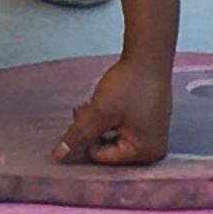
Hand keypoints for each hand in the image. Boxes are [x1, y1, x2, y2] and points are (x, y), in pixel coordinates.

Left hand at [54, 53, 173, 167]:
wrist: (149, 56)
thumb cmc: (128, 86)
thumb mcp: (100, 112)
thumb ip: (79, 135)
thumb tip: (58, 156)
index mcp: (144, 153)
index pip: (102, 157)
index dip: (89, 136)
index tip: (87, 112)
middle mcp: (152, 150)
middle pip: (109, 149)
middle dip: (96, 130)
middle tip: (91, 107)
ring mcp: (154, 136)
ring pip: (114, 137)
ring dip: (102, 123)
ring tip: (100, 102)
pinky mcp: (151, 123)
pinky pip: (125, 129)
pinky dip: (113, 118)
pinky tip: (111, 102)